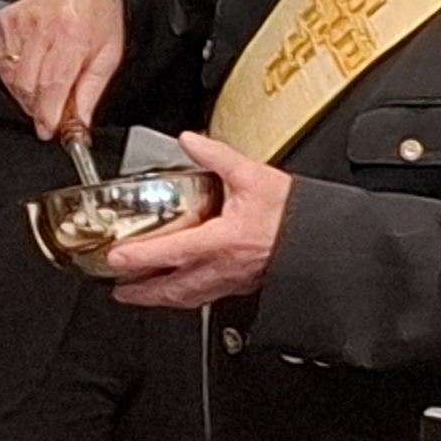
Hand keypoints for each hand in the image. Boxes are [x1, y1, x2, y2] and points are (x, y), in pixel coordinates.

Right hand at [0, 0, 127, 140]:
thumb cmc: (100, 20)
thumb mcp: (108, 58)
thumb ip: (91, 94)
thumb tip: (78, 125)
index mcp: (72, 33)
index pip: (53, 83)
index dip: (48, 113)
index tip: (49, 129)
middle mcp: (43, 25)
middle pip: (28, 84)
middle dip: (37, 107)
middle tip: (51, 112)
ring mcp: (20, 21)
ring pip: (11, 77)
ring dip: (25, 93)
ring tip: (44, 90)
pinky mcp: (6, 21)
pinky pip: (1, 62)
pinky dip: (13, 76)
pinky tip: (31, 72)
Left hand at [103, 132, 288, 307]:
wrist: (322, 237)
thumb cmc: (294, 213)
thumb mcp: (253, 175)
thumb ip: (217, 157)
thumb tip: (191, 141)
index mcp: (223, 240)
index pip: (171, 252)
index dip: (141, 257)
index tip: (117, 258)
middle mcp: (224, 267)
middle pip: (173, 288)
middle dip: (142, 292)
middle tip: (118, 290)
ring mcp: (233, 280)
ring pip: (189, 297)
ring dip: (161, 299)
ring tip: (141, 296)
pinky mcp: (243, 285)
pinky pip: (207, 297)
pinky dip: (186, 297)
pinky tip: (181, 292)